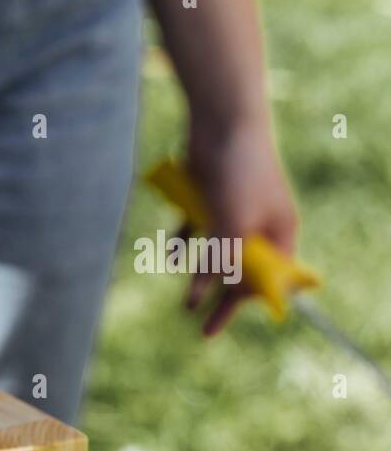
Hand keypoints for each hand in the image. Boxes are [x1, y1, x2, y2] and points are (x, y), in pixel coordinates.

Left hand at [184, 116, 298, 334]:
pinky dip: (185, 243)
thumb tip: (209, 292)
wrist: (221, 120)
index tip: (232, 317)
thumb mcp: (231, 222)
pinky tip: (171, 256)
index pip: (272, 276)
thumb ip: (223, 257)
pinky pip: (196, 230)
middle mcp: (258, 225)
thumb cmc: (238, 171)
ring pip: (216, 254)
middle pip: (242, 271)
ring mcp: (232, 212)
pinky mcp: (207, 199)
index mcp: (278, 231)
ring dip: (202, 277)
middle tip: (204, 330)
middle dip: (225, 300)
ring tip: (187, 304)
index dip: (252, 299)